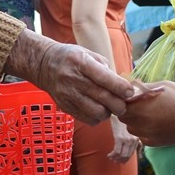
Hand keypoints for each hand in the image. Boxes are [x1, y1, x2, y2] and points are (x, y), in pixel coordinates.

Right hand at [6, 31, 134, 123]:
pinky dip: (97, 117)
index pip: (104, 78)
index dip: (120, 87)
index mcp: (81, 62)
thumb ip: (107, 70)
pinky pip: (87, 119)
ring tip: (109, 107)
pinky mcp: (65, 106)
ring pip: (96, 112)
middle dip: (119, 104)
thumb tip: (125, 87)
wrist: (44, 64)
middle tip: (124, 104)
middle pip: (102, 97)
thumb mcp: (90, 55)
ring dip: (108, 112)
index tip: (130, 92)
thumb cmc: (72, 58)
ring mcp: (67, 95)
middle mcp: (72, 79)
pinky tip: (98, 109)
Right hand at [107, 117, 139, 162]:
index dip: (126, 159)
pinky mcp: (119, 137)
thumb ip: (132, 137)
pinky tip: (109, 155)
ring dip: (116, 158)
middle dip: (120, 160)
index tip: (121, 161)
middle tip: (114, 161)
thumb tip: (133, 148)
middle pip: (127, 155)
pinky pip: (116, 151)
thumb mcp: (130, 128)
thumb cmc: (123, 119)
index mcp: (136, 138)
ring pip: (122, 155)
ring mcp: (127, 139)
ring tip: (111, 157)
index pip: (132, 153)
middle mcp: (133, 139)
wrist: (118, 110)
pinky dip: (112, 155)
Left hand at [121, 82, 174, 145]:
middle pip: (123, 116)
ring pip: (131, 127)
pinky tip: (157, 123)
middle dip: (128, 109)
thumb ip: (143, 87)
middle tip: (140, 103)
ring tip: (150, 112)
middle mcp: (140, 123)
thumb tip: (130, 85)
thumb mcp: (163, 86)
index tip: (131, 94)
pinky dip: (144, 130)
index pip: (119, 104)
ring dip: (135, 120)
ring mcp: (146, 135)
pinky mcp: (152, 143)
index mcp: (140, 107)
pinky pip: (141, 135)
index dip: (123, 98)